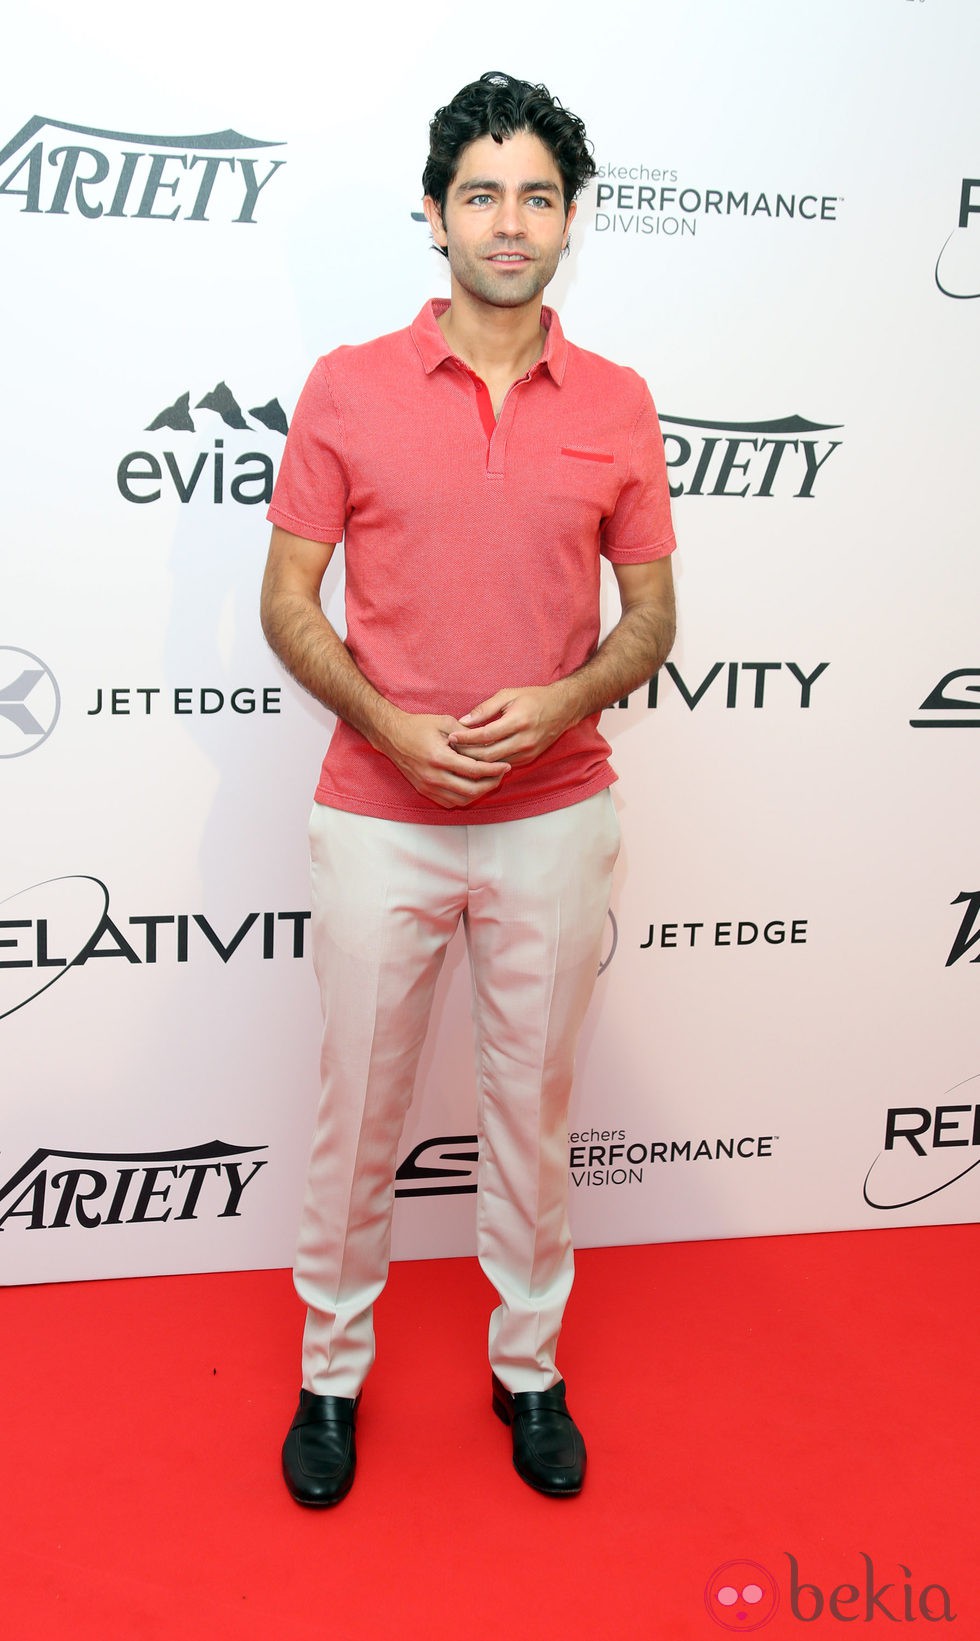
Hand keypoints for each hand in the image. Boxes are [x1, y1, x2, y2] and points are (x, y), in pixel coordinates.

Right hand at [383, 712, 510, 808]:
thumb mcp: (444, 722)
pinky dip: (464, 797)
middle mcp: (433, 776)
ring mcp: (428, 786)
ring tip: (489, 781)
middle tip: (501, 775)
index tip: (505, 766)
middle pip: (471, 790)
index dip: (493, 770)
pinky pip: (449, 801)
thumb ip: (466, 733)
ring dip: (479, 793)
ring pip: (461, 799)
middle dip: (490, 784)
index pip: (474, 770)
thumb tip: (488, 740)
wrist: (392, 736)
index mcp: (439, 757)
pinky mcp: (424, 790)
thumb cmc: (418, 726)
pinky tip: (472, 786)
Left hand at [447, 684, 579, 768]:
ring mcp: (528, 752)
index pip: (486, 735)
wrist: (563, 708)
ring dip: (477, 761)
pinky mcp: (529, 759)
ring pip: (495, 764)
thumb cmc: (533, 698)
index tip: (451, 737)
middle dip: (467, 753)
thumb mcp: (508, 694)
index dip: (466, 738)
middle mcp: (524, 740)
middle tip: (452, 748)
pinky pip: (504, 765)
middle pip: (488, 755)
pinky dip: (489, 764)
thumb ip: (485, 708)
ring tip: (460, 754)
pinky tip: (477, 758)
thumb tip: (464, 720)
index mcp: (518, 721)